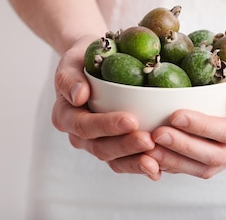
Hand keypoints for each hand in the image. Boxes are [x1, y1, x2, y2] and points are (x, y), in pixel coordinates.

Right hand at [51, 35, 161, 179]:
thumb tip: (79, 96)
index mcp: (66, 116)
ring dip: (135, 162)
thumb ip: (69, 78)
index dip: (107, 126)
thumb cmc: (83, 59)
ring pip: (114, 160)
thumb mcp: (72, 61)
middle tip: (149, 140)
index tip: (131, 120)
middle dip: (126, 146)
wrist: (95, 63)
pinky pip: (126, 161)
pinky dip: (141, 165)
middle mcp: (79, 135)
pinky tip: (160, 167)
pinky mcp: (115, 148)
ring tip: (156, 162)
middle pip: (101, 147)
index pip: (84, 125)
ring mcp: (97, 143)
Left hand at [146, 45, 225, 178]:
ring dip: (176, 161)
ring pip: (206, 167)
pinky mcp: (222, 155)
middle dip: (184, 146)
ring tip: (150, 149)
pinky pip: (198, 166)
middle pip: (217, 155)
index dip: (203, 127)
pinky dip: (176, 163)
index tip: (176, 115)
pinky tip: (154, 155)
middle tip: (156, 134)